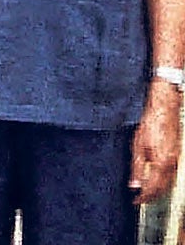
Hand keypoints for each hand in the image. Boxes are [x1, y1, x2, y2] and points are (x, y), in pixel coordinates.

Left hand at [129, 81, 181, 203]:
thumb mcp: (138, 146)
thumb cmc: (150, 125)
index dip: (144, 197)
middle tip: (140, 199)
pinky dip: (164, 181)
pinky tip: (157, 180)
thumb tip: (134, 185)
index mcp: (161, 164)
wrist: (164, 111)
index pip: (153, 188)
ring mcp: (176, 160)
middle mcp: (171, 165)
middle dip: (152, 196)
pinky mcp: (177, 155)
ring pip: (169, 183)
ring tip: (147, 193)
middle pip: (163, 188)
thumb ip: (137, 168)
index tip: (135, 201)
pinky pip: (171, 175)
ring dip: (159, 190)